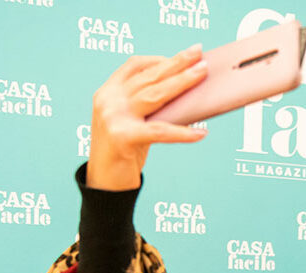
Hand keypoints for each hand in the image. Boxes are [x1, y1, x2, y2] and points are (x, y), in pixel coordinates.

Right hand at [87, 45, 208, 190]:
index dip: (160, 58)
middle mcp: (108, 100)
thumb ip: (148, 107)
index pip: (135, 65)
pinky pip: (160, 131)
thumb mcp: (131, 122)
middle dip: (177, 63)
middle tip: (199, 55)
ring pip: (156, 94)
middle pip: (150, 77)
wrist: (104, 184)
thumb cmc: (122, 152)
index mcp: (108, 92)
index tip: (184, 56)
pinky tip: (200, 133)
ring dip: (182, 82)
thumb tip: (185, 93)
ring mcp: (114, 117)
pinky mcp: (123, 137)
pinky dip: (182, 132)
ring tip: (201, 74)